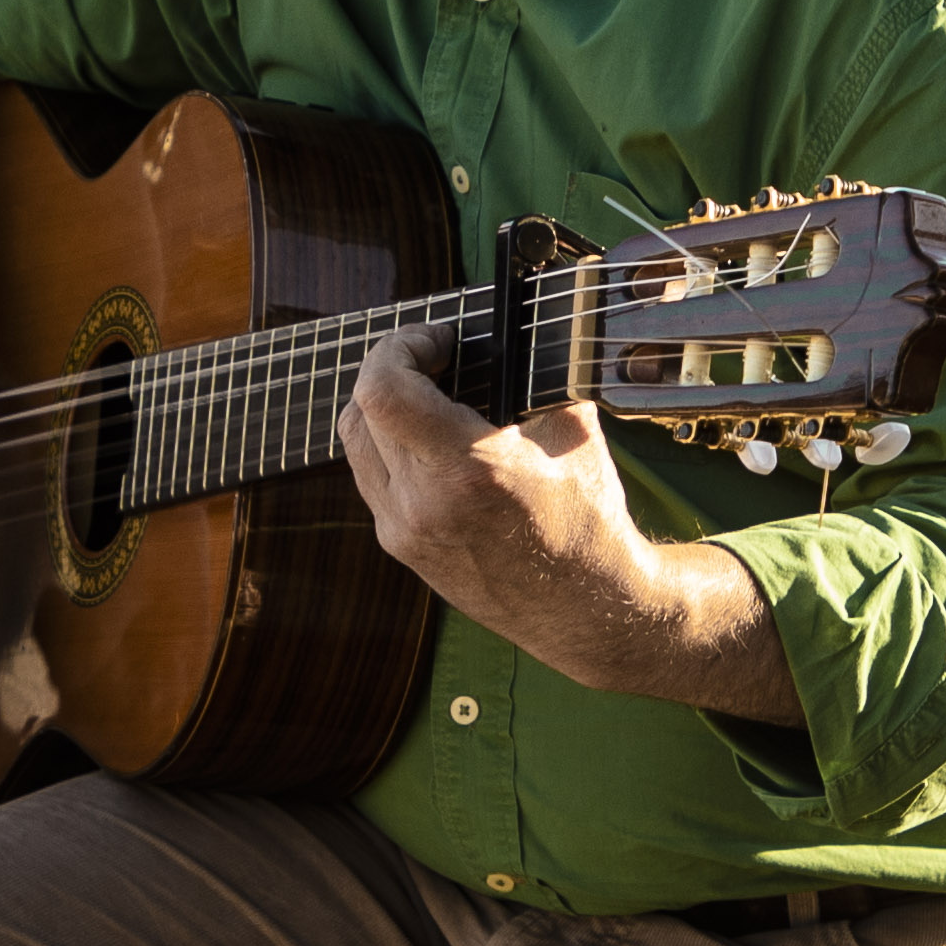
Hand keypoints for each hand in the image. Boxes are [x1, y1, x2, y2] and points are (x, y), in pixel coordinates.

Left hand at [333, 328, 774, 707]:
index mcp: (467, 470)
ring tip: (430, 396)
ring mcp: (405, 532)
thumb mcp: (574, 432)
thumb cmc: (590, 522)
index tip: (439, 341)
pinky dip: (390, 447)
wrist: (587, 612)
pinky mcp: (402, 549)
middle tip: (436, 360)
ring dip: (382, 407)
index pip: (382, 388)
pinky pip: (372, 479)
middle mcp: (422, 504)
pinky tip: (431, 441)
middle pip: (361, 408)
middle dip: (394, 370)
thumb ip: (531, 377)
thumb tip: (505, 332)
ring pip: (355, 444)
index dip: (401, 347)